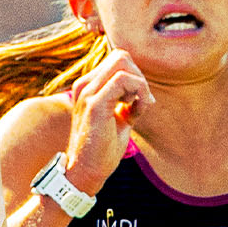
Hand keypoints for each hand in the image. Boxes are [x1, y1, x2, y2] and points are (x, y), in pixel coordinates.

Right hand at [64, 49, 148, 192]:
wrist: (86, 170)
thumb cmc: (102, 147)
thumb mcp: (117, 115)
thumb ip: (125, 98)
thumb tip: (143, 88)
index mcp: (88, 86)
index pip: (118, 60)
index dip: (135, 76)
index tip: (138, 101)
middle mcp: (84, 85)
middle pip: (121, 56)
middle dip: (140, 77)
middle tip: (140, 103)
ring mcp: (87, 93)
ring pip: (123, 63)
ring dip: (140, 84)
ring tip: (137, 108)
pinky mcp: (94, 104)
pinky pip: (124, 80)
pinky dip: (139, 93)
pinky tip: (136, 112)